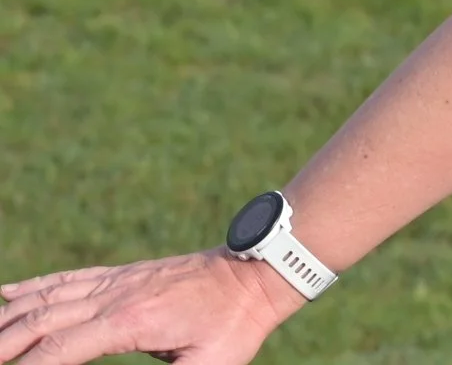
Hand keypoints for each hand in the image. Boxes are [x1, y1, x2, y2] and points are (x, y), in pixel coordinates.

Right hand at [0, 250, 297, 363]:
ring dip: (7, 319)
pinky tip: (5, 294)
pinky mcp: (122, 275)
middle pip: (41, 320)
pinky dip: (31, 287)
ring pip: (46, 297)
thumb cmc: (236, 325)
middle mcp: (115, 295)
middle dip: (4, 344)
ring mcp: (116, 281)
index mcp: (131, 320)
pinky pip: (67, 279)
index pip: (61, 349)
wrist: (257, 272)